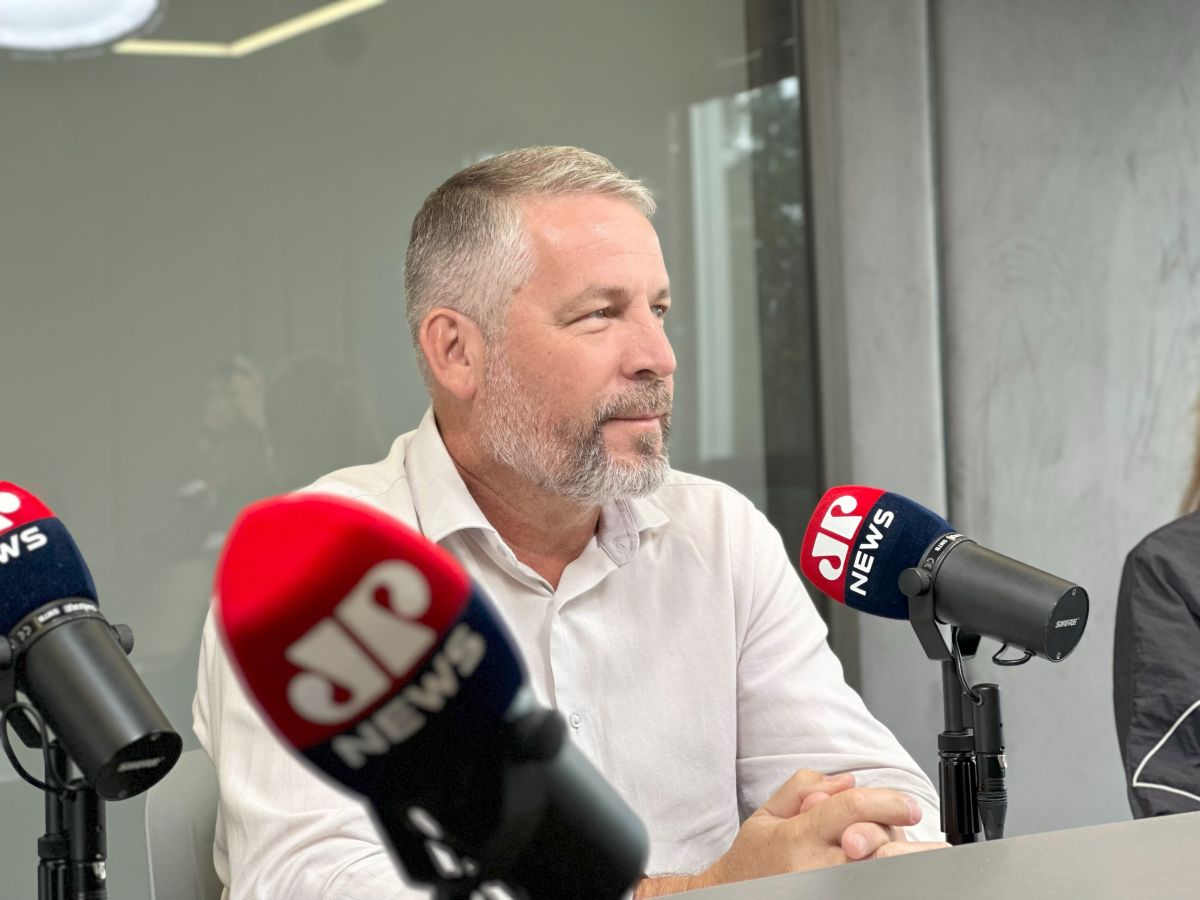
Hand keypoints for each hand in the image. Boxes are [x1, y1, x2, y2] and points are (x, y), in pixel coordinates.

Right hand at [692, 769, 945, 888]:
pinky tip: (899, 877)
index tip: (909, 806)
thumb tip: (847, 781)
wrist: (728, 897)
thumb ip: (803, 788)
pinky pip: (864, 890)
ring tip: (930, 868)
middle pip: (873, 848)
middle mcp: (812, 866)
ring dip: (904, 869)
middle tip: (937, 850)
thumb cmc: (751, 860)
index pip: (851, 808)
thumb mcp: (766, 814)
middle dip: (907, 847)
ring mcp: (820, 890)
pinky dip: (884, 883)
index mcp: (798, 835)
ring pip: (874, 876)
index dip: (887, 802)